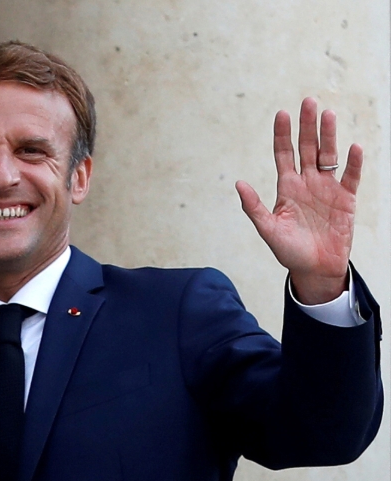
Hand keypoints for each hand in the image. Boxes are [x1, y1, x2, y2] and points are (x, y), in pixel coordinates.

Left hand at [236, 97, 361, 303]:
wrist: (314, 269)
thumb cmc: (289, 250)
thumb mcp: (267, 229)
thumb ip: (253, 207)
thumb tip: (238, 183)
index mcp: (286, 187)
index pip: (283, 154)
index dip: (283, 135)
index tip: (281, 113)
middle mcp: (307, 183)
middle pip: (307, 148)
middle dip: (307, 125)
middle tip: (308, 101)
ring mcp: (327, 189)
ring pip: (328, 156)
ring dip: (328, 136)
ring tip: (328, 114)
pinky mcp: (346, 199)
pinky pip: (350, 177)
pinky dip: (353, 163)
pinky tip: (353, 147)